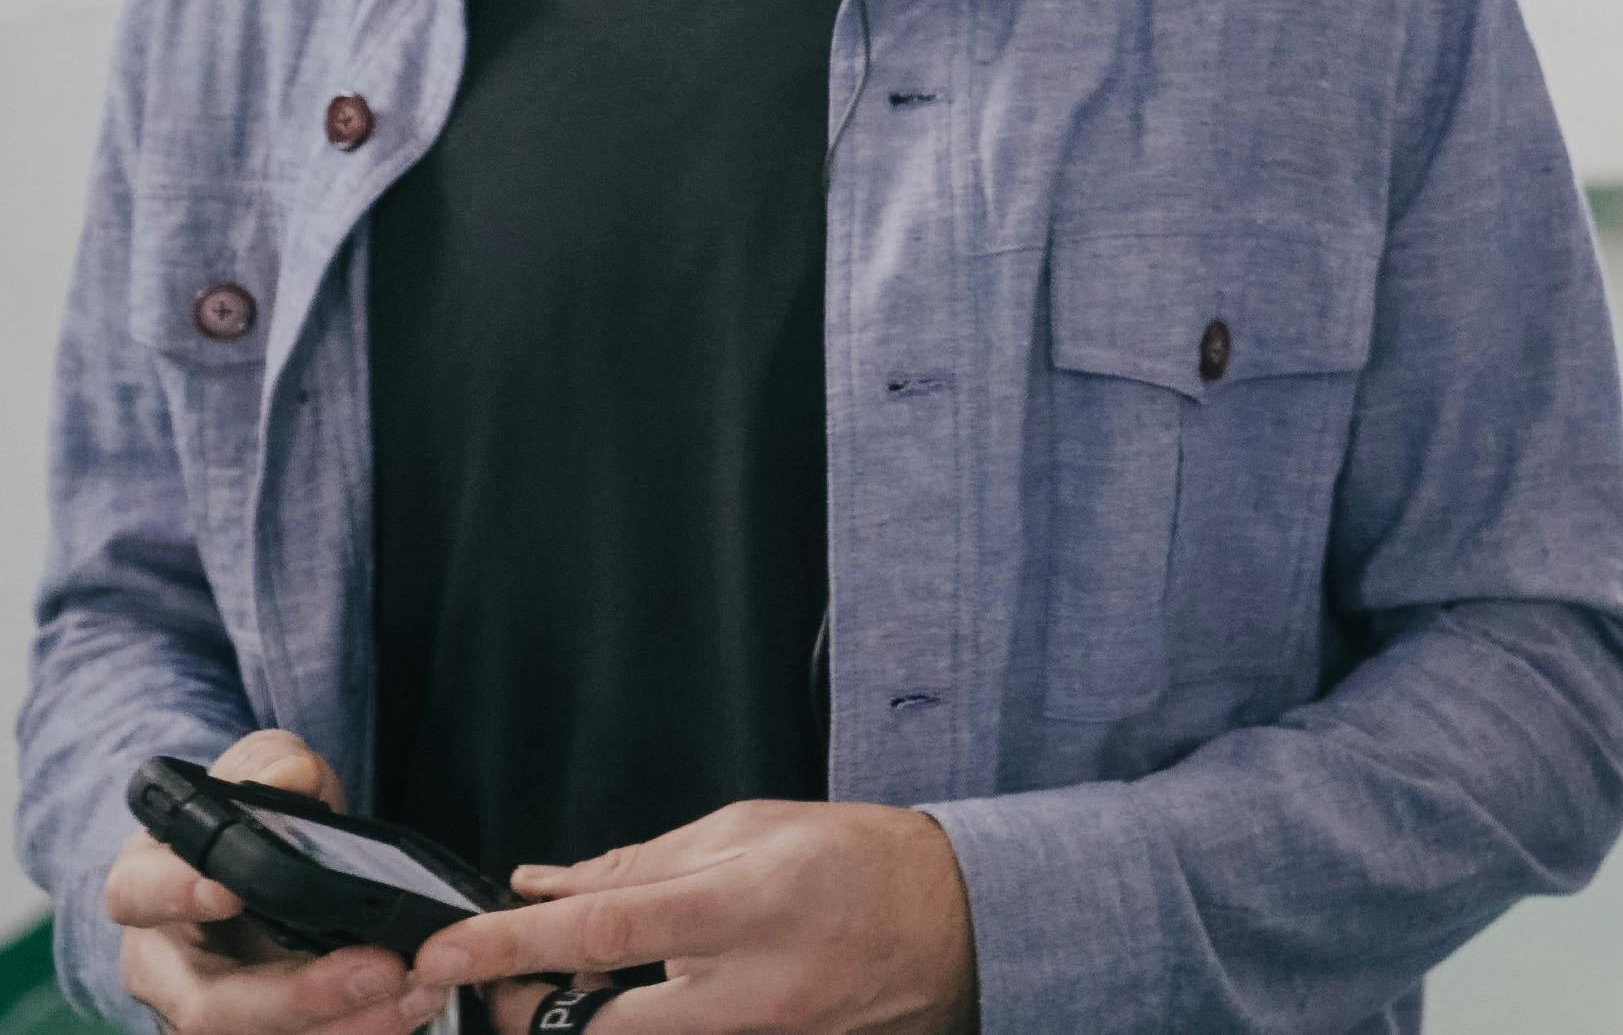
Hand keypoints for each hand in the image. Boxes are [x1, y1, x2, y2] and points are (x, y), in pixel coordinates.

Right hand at [104, 729, 454, 1034]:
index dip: (175, 894)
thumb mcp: (261, 773)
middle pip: (208, 1004)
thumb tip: (289, 774)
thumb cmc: (249, 821)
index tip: (227, 889)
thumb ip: (272, 764)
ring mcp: (208, 1009)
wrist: (259, 868)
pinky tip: (413, 1006)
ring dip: (344, 1024)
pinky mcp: (258, 1030)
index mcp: (147, 885)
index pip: (139, 893)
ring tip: (416, 992)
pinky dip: (359, 1029)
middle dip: (298, 995)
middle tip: (378, 968)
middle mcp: (165, 964)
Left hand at [412, 801, 976, 1034]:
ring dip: (583, 1016)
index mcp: (745, 905)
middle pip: (597, 1027)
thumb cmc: (863, 864)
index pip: (600, 932)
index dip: (508, 945)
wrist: (956, 924)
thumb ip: (643, 862)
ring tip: (580, 977)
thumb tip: (548, 883)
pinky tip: (637, 992)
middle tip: (493, 979)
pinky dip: (637, 1019)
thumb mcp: (752, 829)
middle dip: (525, 1008)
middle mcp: (749, 988)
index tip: (443, 952)